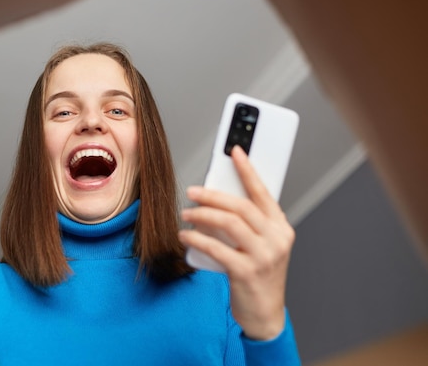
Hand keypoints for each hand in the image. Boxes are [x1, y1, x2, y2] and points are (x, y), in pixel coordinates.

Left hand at [178, 146, 294, 339]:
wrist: (265, 314)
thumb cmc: (258, 275)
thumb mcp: (261, 246)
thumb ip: (247, 224)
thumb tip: (217, 198)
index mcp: (281, 227)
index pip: (263, 192)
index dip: (248, 170)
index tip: (234, 151)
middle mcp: (276, 239)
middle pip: (241, 206)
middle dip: (213, 195)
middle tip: (192, 191)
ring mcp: (264, 256)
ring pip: (229, 223)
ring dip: (203, 214)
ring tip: (186, 213)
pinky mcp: (247, 272)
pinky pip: (217, 248)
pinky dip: (197, 238)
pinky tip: (185, 235)